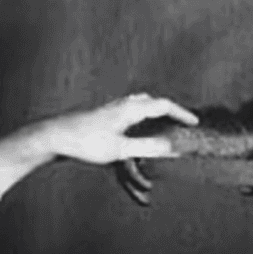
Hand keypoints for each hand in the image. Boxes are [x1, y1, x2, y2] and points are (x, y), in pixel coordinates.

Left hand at [48, 93, 198, 163]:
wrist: (54, 136)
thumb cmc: (86, 142)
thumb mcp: (121, 149)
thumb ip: (149, 147)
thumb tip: (174, 147)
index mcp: (131, 109)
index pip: (164, 106)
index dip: (182, 114)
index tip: (195, 123)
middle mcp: (123, 105)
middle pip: (153, 101)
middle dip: (169, 110)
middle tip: (182, 121)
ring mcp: (112, 108)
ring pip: (140, 104)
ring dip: (154, 111)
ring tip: (163, 120)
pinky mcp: (104, 115)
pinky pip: (130, 110)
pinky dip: (142, 115)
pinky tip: (137, 125)